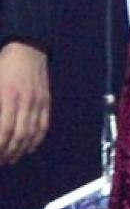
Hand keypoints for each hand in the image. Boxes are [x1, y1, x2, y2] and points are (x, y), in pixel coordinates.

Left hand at [0, 42, 50, 164]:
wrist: (27, 48)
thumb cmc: (4, 65)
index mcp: (8, 95)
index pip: (4, 129)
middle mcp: (25, 101)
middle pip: (19, 135)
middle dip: (8, 152)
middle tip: (1, 161)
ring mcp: (38, 101)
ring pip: (31, 133)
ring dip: (21, 150)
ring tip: (11, 158)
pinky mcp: (46, 101)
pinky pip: (43, 125)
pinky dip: (37, 140)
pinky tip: (29, 148)